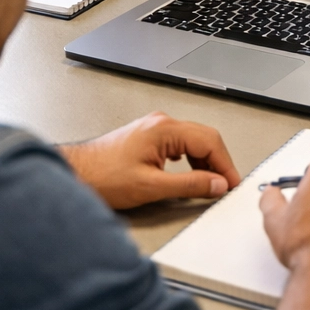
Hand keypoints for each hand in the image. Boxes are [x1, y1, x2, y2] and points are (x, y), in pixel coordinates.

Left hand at [61, 112, 239, 209]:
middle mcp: (161, 123)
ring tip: (209, 185)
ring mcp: (155, 128)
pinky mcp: (149, 137)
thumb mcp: (152, 186)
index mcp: (165, 129)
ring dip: (205, 163)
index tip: (232, 184)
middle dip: (219, 163)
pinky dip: (191, 160)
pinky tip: (191, 175)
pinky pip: (181, 145)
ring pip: (193, 141)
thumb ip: (190, 185)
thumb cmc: (104, 177)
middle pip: (205, 138)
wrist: (77, 173)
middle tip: (225, 186)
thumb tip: (217, 184)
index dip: (225, 165)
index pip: (209, 142)